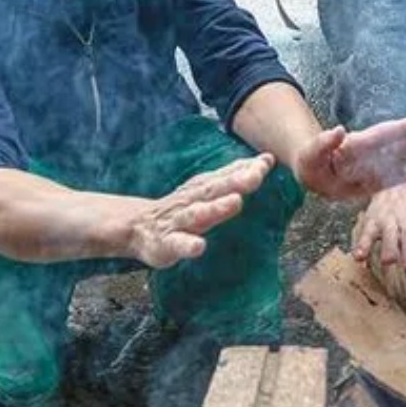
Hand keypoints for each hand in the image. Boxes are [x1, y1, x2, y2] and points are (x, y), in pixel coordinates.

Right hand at [116, 153, 273, 268]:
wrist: (137, 226)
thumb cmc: (182, 208)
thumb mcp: (207, 189)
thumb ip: (235, 176)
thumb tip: (267, 159)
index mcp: (202, 188)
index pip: (226, 175)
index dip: (246, 168)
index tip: (266, 161)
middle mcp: (191, 200)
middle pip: (214, 190)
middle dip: (235, 182)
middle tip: (256, 175)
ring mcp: (177, 221)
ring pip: (197, 213)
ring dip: (216, 207)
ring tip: (235, 202)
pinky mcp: (165, 242)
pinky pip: (177, 243)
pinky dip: (188, 245)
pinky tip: (199, 247)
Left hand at [294, 116, 405, 199]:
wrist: (317, 173)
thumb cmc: (312, 162)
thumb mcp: (311, 155)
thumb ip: (323, 144)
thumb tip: (338, 131)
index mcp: (360, 143)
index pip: (385, 134)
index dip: (405, 128)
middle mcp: (378, 150)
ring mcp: (385, 163)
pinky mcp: (388, 178)